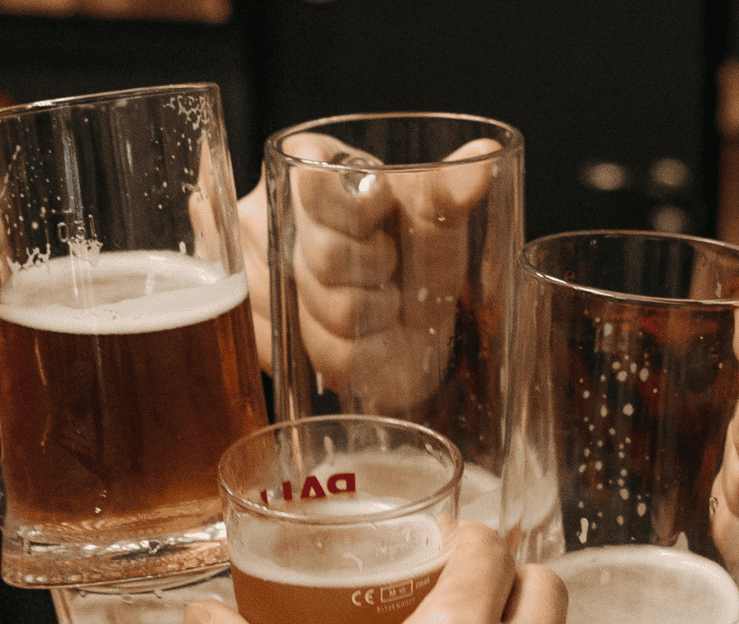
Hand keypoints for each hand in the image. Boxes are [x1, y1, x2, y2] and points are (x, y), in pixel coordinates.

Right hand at [243, 135, 499, 410]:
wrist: (409, 331)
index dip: (356, 210)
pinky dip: (361, 349)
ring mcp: (254, 281)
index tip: (382, 212)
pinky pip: (326, 349)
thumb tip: (483, 158)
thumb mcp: (436, 218)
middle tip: (389, 267)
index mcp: (306, 170)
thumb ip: (450, 188)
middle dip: (373, 267)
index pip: (311, 181)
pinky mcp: (264, 340)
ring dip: (371, 311)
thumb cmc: (417, 259)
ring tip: (379, 302)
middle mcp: (265, 219)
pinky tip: (364, 335)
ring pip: (324, 306)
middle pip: (321, 253)